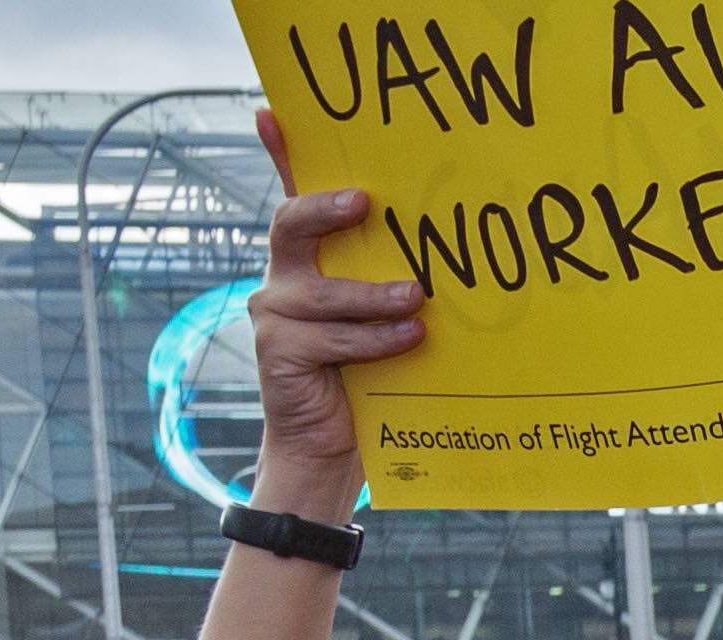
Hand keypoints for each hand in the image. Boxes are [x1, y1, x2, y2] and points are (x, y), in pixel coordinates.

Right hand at [243, 110, 418, 492]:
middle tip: (366, 203)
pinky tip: (408, 337)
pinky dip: (375, 338)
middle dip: (325, 209)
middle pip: (291, 224)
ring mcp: (275, 311)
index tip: (271, 113)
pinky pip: (332, 338)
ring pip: (323, 291)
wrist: (334, 442)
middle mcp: (285, 274)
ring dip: (373, 294)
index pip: (294, 193)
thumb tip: (450, 248)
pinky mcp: (276, 350)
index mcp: (309, 256)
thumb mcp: (385, 314)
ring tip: (416, 298)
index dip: (280, 152)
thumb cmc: (369, 371)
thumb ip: (397, 276)